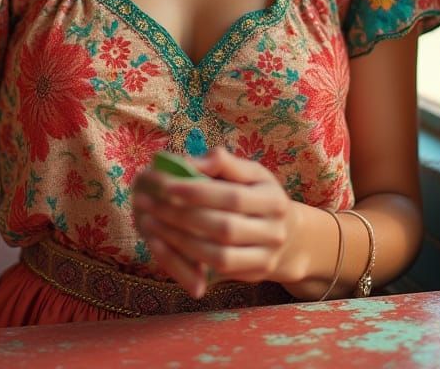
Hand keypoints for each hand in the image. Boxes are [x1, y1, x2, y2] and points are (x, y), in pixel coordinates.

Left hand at [132, 147, 306, 298]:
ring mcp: (265, 259)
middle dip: (182, 216)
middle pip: (224, 228)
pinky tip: (163, 242)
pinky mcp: (252, 276)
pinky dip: (187, 258)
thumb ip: (223, 164)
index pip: (232, 197)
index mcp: (274, 200)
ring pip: (218, 255)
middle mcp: (274, 233)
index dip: (198, 192)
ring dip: (179, 240)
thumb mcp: (251, 172)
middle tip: (148, 203)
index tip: (166, 185)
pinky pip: (215, 272)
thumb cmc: (259, 195)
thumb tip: (190, 162)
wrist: (291, 237)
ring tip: (150, 221)